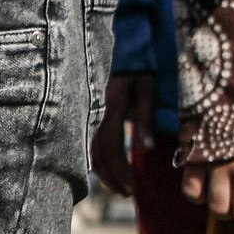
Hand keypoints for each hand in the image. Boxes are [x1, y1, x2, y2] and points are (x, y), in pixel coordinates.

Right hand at [94, 73, 150, 197]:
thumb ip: (145, 117)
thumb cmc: (139, 62)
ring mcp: (87, 111)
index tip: (131, 189)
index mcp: (110, 108)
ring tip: (118, 185)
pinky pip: (86, 139)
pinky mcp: (87, 109)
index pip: (111, 149)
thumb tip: (145, 149)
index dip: (119, 173)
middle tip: (126, 193)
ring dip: (103, 170)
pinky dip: (96, 157)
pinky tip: (104, 166)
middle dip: (111, 178)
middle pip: (96, 154)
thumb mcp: (147, 86)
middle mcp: (94, 112)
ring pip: (88, 149)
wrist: (122, 40)